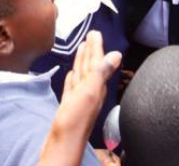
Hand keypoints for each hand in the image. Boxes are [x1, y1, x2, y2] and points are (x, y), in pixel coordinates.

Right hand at [40, 31, 121, 165]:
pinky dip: (72, 80)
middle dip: (91, 50)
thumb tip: (117, 54)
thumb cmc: (75, 120)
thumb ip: (101, 73)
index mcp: (95, 86)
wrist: (62, 146)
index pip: (97, 62)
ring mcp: (78, 100)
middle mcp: (89, 92)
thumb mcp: (90, 92)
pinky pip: (72, 89)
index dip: (97, 47)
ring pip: (81, 76)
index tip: (95, 33)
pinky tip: (71, 75)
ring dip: (82, 62)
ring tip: (82, 48)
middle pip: (90, 66)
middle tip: (91, 35)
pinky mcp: (68, 108)